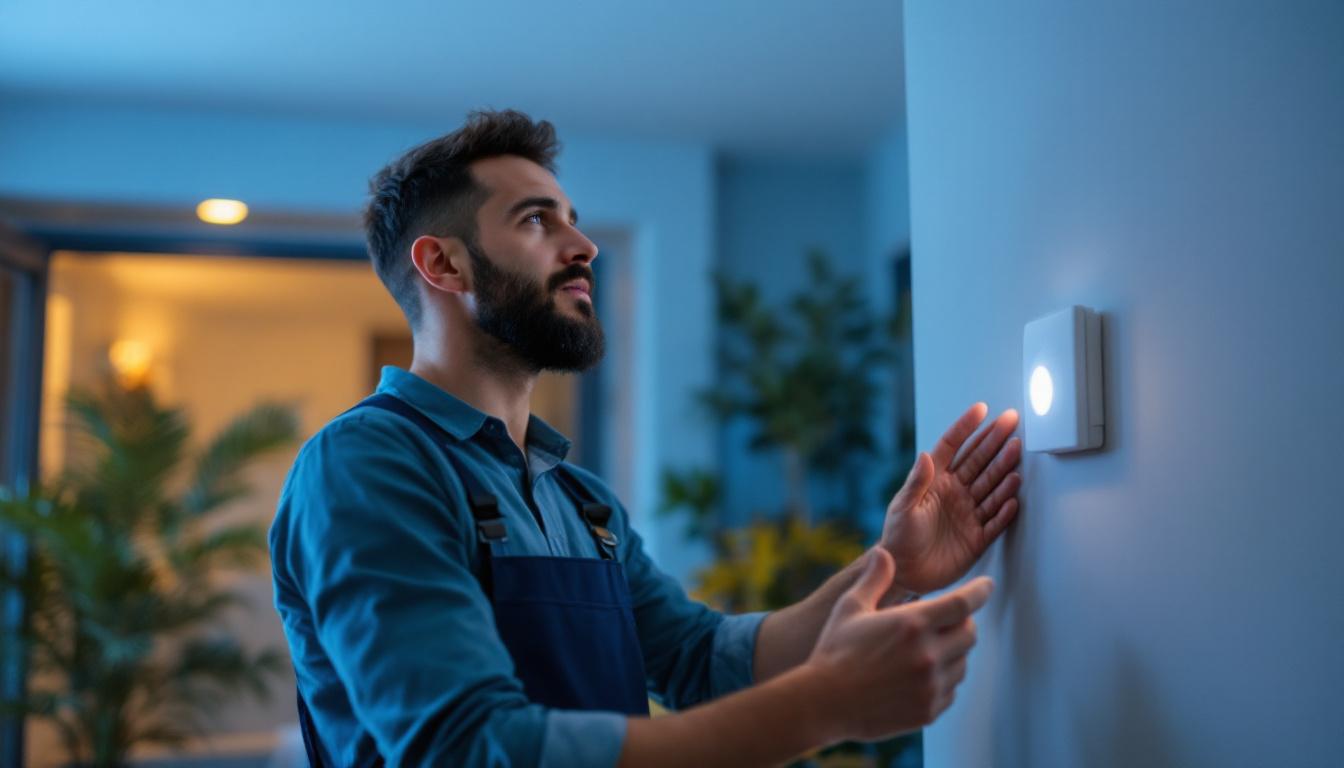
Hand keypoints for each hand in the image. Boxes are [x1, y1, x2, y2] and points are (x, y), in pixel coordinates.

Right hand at [806, 548, 991, 742]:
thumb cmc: (835, 651)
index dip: (980, 592)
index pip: (963, 604)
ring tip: (927, 649)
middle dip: (962, 622)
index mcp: (911, 624)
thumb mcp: (850, 607)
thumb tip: (884, 552)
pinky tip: (920, 676)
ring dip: (953, 653)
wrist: (824, 703)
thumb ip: (874, 579)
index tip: (987, 586)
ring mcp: (930, 686)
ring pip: (963, 664)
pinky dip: (943, 680)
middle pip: (970, 633)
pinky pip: (951, 691)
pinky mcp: (928, 711)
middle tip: (946, 620)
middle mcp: (927, 655)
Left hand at [880, 403, 1021, 595]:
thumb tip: (925, 455)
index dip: (966, 427)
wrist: (905, 573)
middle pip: (979, 461)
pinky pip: (996, 520)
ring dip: (1004, 469)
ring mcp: (968, 513)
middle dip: (995, 440)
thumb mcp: (903, 508)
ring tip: (1017, 451)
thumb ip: (916, 483)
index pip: (952, 447)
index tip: (981, 408)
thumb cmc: (898, 537)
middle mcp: (955, 492)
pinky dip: (1005, 509)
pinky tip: (1014, 496)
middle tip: (1012, 421)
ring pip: (991, 486)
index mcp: (935, 481)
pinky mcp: (978, 537)